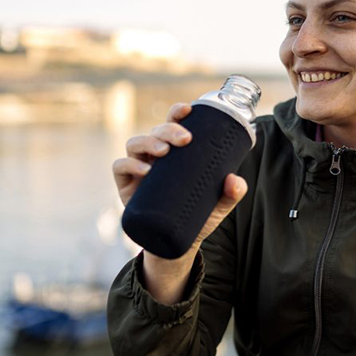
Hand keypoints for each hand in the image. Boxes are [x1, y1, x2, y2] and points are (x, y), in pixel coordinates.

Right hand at [112, 102, 247, 303]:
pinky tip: (145, 171)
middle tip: (185, 139)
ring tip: (164, 151)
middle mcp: (154, 155)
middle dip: (169, 129)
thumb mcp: (217, 206)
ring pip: (135, 143)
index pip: (172, 124)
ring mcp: (137, 168)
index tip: (188, 109)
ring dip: (149, 142)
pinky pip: (120, 167)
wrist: (174, 246)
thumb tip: (235, 180)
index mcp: (175, 152)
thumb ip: (231, 194)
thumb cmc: (195, 217)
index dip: (177, 113)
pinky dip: (130, 164)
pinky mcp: (124, 185)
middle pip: (156, 131)